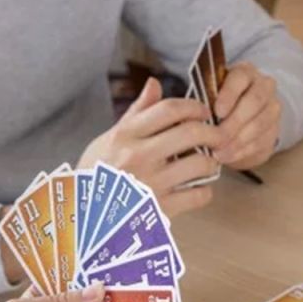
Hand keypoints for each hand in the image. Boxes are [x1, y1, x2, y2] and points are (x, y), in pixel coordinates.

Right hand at [78, 78, 224, 217]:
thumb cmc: (97, 174)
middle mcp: (138, 156)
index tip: (204, 111)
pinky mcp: (160, 210)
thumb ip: (137, 113)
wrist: (82, 218)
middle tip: (220, 135)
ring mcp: (150, 184)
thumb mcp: (109, 139)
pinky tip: (199, 189)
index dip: (194, 106)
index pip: (169, 110)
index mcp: (125, 136)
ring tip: (210, 163)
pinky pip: (198, 195)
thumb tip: (155, 84)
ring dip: (212, 162)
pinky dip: (205, 191)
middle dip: (214, 132)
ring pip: (200, 164)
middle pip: (191, 133)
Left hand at [213, 63, 280, 169]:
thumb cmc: (219, 104)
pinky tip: (227, 156)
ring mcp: (272, 109)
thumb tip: (194, 115)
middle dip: (234, 122)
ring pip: (259, 124)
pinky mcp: (274, 131)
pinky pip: (261, 142)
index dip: (229, 94)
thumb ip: (206, 99)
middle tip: (217, 137)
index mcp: (245, 72)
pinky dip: (242, 151)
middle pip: (254, 101)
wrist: (241, 119)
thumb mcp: (211, 96)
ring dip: (237, 140)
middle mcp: (264, 86)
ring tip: (218, 152)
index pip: (240, 77)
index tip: (217, 111)